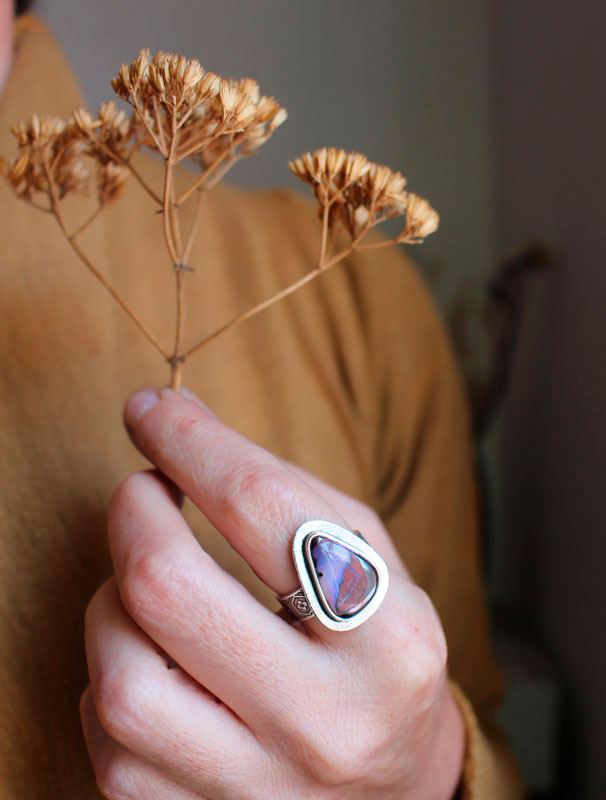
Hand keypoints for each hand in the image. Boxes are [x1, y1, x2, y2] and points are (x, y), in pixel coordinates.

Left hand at [81, 387, 463, 799]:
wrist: (398, 787)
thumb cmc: (377, 650)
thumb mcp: (369, 558)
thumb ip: (281, 489)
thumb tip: (175, 424)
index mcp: (388, 638)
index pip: (262, 508)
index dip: (190, 442)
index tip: (151, 410)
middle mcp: (325, 721)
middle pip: (168, 588)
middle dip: (132, 512)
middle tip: (143, 491)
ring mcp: (260, 787)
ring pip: (121, 677)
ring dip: (111, 602)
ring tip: (146, 583)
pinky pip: (109, 740)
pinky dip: (112, 674)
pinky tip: (150, 656)